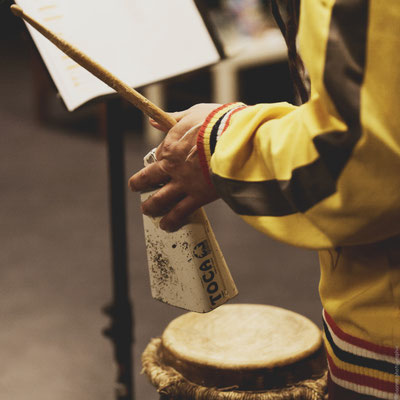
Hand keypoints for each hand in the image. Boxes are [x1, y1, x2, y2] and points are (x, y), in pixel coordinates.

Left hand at [129, 103, 220, 231]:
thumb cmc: (218, 122)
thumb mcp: (193, 113)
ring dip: (151, 206)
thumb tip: (153, 120)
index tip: (163, 159)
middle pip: (149, 178)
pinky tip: (167, 225)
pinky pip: (180, 212)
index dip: (160, 156)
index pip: (159, 154)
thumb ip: (173, 119)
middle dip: (140, 184)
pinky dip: (172, 220)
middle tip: (136, 187)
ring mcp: (184, 183)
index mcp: (171, 146)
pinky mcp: (198, 196)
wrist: (236, 139)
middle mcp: (172, 167)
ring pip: (160, 199)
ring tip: (148, 211)